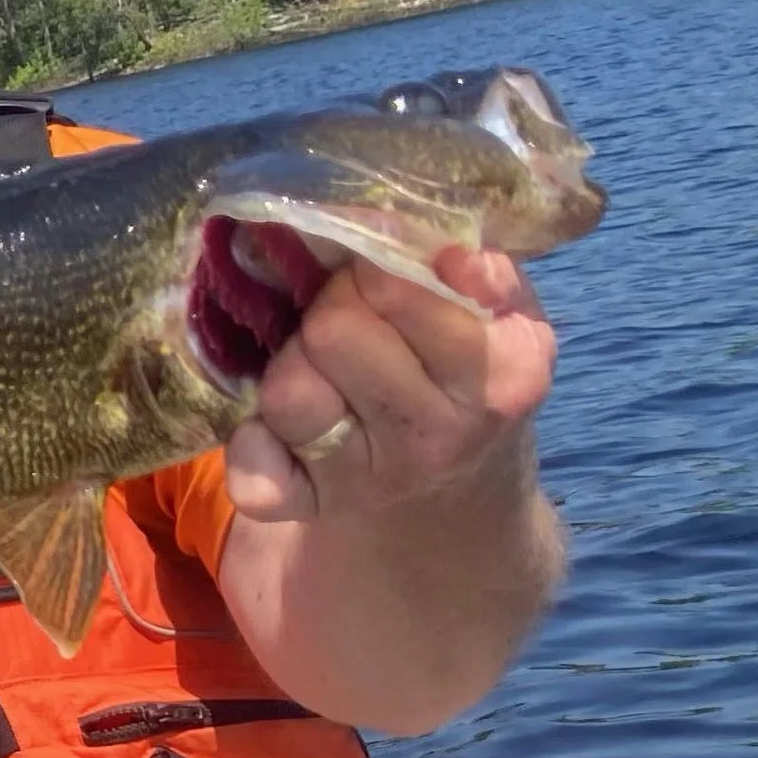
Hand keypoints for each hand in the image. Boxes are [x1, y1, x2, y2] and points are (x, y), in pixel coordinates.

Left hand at [224, 247, 555, 524]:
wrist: (457, 485)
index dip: (369, 259)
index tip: (372, 264)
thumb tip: (438, 248)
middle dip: (331, 306)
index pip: (394, 285)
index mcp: (501, 374)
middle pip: (331, 330)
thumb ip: (483, 270)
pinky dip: (251, 443)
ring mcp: (373, 480)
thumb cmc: (469, 367)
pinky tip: (279, 430)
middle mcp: (439, 436)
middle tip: (351, 316)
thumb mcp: (506, 312)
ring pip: (286, 392)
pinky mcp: (312, 508)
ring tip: (323, 369)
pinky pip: (251, 471)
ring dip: (289, 365)